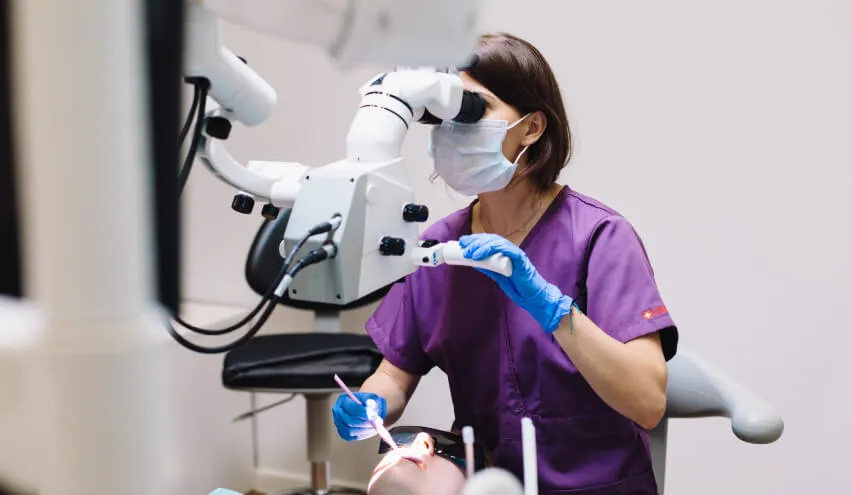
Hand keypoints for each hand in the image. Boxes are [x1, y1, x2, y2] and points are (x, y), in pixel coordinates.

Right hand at [332, 392, 386, 440]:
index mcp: (343, 400)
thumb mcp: (372, 397)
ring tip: (376, 425)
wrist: (368, 410)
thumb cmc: (369, 402)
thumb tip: (370, 404)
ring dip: (365, 429)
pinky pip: (353, 437)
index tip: (373, 415)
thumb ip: (371, 400)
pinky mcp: (344, 433)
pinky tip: (371, 429)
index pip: (350, 407)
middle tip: (376, 422)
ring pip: (350, 431)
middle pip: (348, 420)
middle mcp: (338, 412)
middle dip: (364, 422)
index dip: (362, 412)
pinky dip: (364, 434)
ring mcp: (339, 424)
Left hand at [459, 233, 573, 333]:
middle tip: (463, 245)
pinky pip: (507, 250)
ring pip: (497, 242)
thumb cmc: (518, 287)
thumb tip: (473, 262)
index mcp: (505, 253)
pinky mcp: (521, 259)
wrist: (533, 298)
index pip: (488, 241)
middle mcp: (510, 251)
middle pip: (491, 239)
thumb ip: (488, 268)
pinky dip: (493, 250)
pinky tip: (481, 255)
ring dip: (481, 246)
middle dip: (475, 241)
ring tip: (469, 253)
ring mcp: (516, 254)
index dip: (475, 240)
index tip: (462, 242)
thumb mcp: (497, 276)